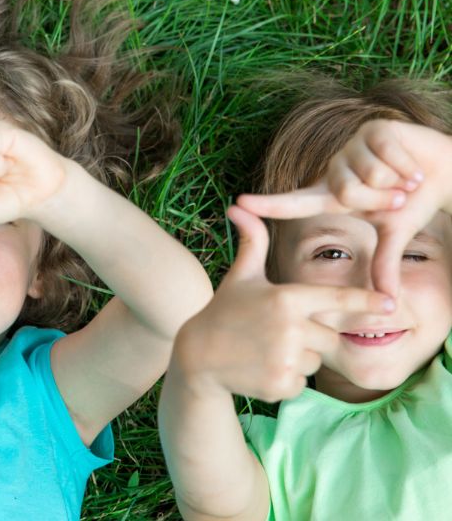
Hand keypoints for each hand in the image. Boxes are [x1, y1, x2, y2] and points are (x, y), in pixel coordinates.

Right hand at [171, 206, 392, 402]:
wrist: (199, 355)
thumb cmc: (225, 310)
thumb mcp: (241, 276)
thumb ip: (253, 243)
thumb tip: (238, 206)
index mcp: (285, 298)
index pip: (335, 298)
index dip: (366, 300)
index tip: (391, 303)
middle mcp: (290, 328)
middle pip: (329, 335)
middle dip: (311, 335)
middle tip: (276, 331)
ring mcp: (287, 359)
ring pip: (316, 360)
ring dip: (299, 357)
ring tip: (266, 348)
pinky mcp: (283, 385)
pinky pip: (303, 381)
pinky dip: (287, 377)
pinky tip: (262, 367)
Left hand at [238, 120, 451, 296]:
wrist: (445, 172)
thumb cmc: (414, 202)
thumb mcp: (394, 233)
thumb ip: (384, 262)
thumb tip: (387, 300)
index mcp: (333, 193)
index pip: (295, 201)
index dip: (268, 204)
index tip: (238, 204)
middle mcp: (335, 167)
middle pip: (344, 191)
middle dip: (381, 200)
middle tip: (397, 197)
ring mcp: (351, 146)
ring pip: (368, 174)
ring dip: (397, 182)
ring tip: (405, 178)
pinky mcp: (372, 129)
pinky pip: (387, 156)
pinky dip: (408, 167)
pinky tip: (413, 165)